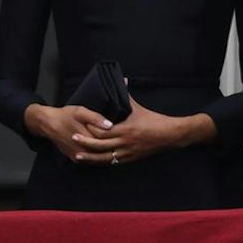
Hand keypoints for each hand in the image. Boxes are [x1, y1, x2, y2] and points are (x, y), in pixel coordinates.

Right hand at [23, 103, 115, 163]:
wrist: (49, 125)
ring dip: (107, 154)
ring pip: (98, 158)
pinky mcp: (75, 159)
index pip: (107, 142)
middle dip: (114, 147)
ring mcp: (79, 157)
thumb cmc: (65, 116)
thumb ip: (95, 118)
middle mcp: (83, 151)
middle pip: (104, 152)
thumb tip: (110, 125)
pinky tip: (105, 151)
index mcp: (87, 139)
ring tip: (117, 147)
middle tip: (124, 140)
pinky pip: (90, 161)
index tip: (126, 132)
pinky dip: (98, 156)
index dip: (117, 137)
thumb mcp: (80, 112)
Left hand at [60, 97, 213, 166]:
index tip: (80, 125)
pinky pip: (113, 162)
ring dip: (90, 158)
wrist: (169, 135)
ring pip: (104, 158)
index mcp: (125, 129)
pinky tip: (94, 163)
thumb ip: (126, 94)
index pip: (103, 131)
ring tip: (78, 157)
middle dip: (85, 143)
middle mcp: (124, 143)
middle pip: (100, 145)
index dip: (90, 130)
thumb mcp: (138, 107)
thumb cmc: (154, 120)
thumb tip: (122, 79)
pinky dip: (102, 163)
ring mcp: (127, 153)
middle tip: (73, 138)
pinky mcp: (131, 159)